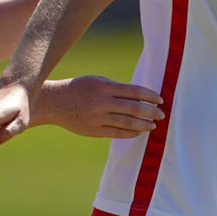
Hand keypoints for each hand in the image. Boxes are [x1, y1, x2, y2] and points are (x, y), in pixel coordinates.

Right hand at [40, 75, 163, 140]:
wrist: (54, 102)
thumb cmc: (79, 89)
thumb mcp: (97, 81)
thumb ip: (117, 89)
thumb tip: (140, 97)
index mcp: (104, 87)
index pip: (134, 91)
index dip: (150, 96)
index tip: (160, 99)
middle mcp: (102, 102)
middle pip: (134, 108)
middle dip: (151, 111)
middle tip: (161, 114)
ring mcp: (97, 118)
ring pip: (128, 123)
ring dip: (144, 124)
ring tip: (153, 125)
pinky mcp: (94, 130)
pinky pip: (117, 134)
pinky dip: (131, 133)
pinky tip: (139, 131)